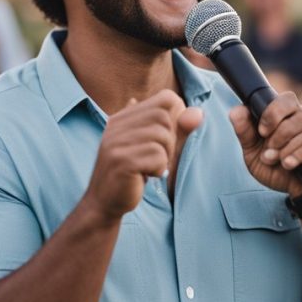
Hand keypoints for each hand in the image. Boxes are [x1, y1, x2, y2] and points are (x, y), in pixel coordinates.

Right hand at [84, 90, 202, 221]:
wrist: (103, 203)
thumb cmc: (132, 173)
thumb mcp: (153, 146)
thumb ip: (175, 128)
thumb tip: (198, 114)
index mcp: (123, 117)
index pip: (165, 98)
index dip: (177, 117)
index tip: (170, 138)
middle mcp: (117, 125)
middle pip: (164, 117)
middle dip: (170, 140)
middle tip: (158, 158)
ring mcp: (117, 142)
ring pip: (162, 136)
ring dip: (164, 157)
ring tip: (151, 168)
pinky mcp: (122, 161)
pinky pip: (157, 156)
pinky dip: (159, 169)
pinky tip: (146, 176)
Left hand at [229, 92, 301, 197]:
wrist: (288, 190)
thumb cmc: (272, 164)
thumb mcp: (251, 150)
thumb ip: (243, 130)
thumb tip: (235, 111)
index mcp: (289, 114)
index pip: (287, 99)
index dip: (273, 113)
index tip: (262, 131)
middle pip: (297, 116)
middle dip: (277, 137)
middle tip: (268, 153)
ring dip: (285, 149)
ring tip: (277, 161)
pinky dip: (297, 156)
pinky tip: (289, 165)